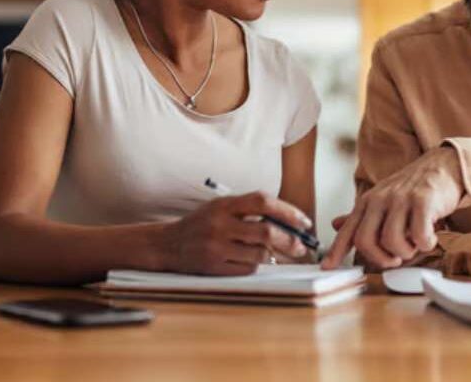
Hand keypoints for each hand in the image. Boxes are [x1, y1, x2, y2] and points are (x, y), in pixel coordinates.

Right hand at [160, 192, 312, 275]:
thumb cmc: (200, 224)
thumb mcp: (220, 208)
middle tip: (301, 246)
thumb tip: (287, 221)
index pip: (263, 201)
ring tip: (275, 254)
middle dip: (290, 240)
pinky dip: (256, 265)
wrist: (167, 244)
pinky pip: (247, 268)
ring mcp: (217, 246)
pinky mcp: (214, 266)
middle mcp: (220, 224)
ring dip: (273, 255)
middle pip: (266, 231)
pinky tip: (252, 261)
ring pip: (260, 253)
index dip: (287, 210)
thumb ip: (247, 210)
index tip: (303, 221)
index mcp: (224, 205)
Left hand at [321, 147, 463, 268]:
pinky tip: (430, 238)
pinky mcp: (423, 201)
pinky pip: (419, 235)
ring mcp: (400, 199)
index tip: (327, 267)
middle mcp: (380, 199)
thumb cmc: (413, 189)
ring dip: (405, 252)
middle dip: (380, 258)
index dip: (336, 251)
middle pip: (365, 240)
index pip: (348, 230)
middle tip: (395, 259)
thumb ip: (361, 217)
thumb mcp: (383, 199)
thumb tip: (335, 225)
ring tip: (415, 244)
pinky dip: (425, 244)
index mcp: (367, 202)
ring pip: (391, 241)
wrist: (443, 165)